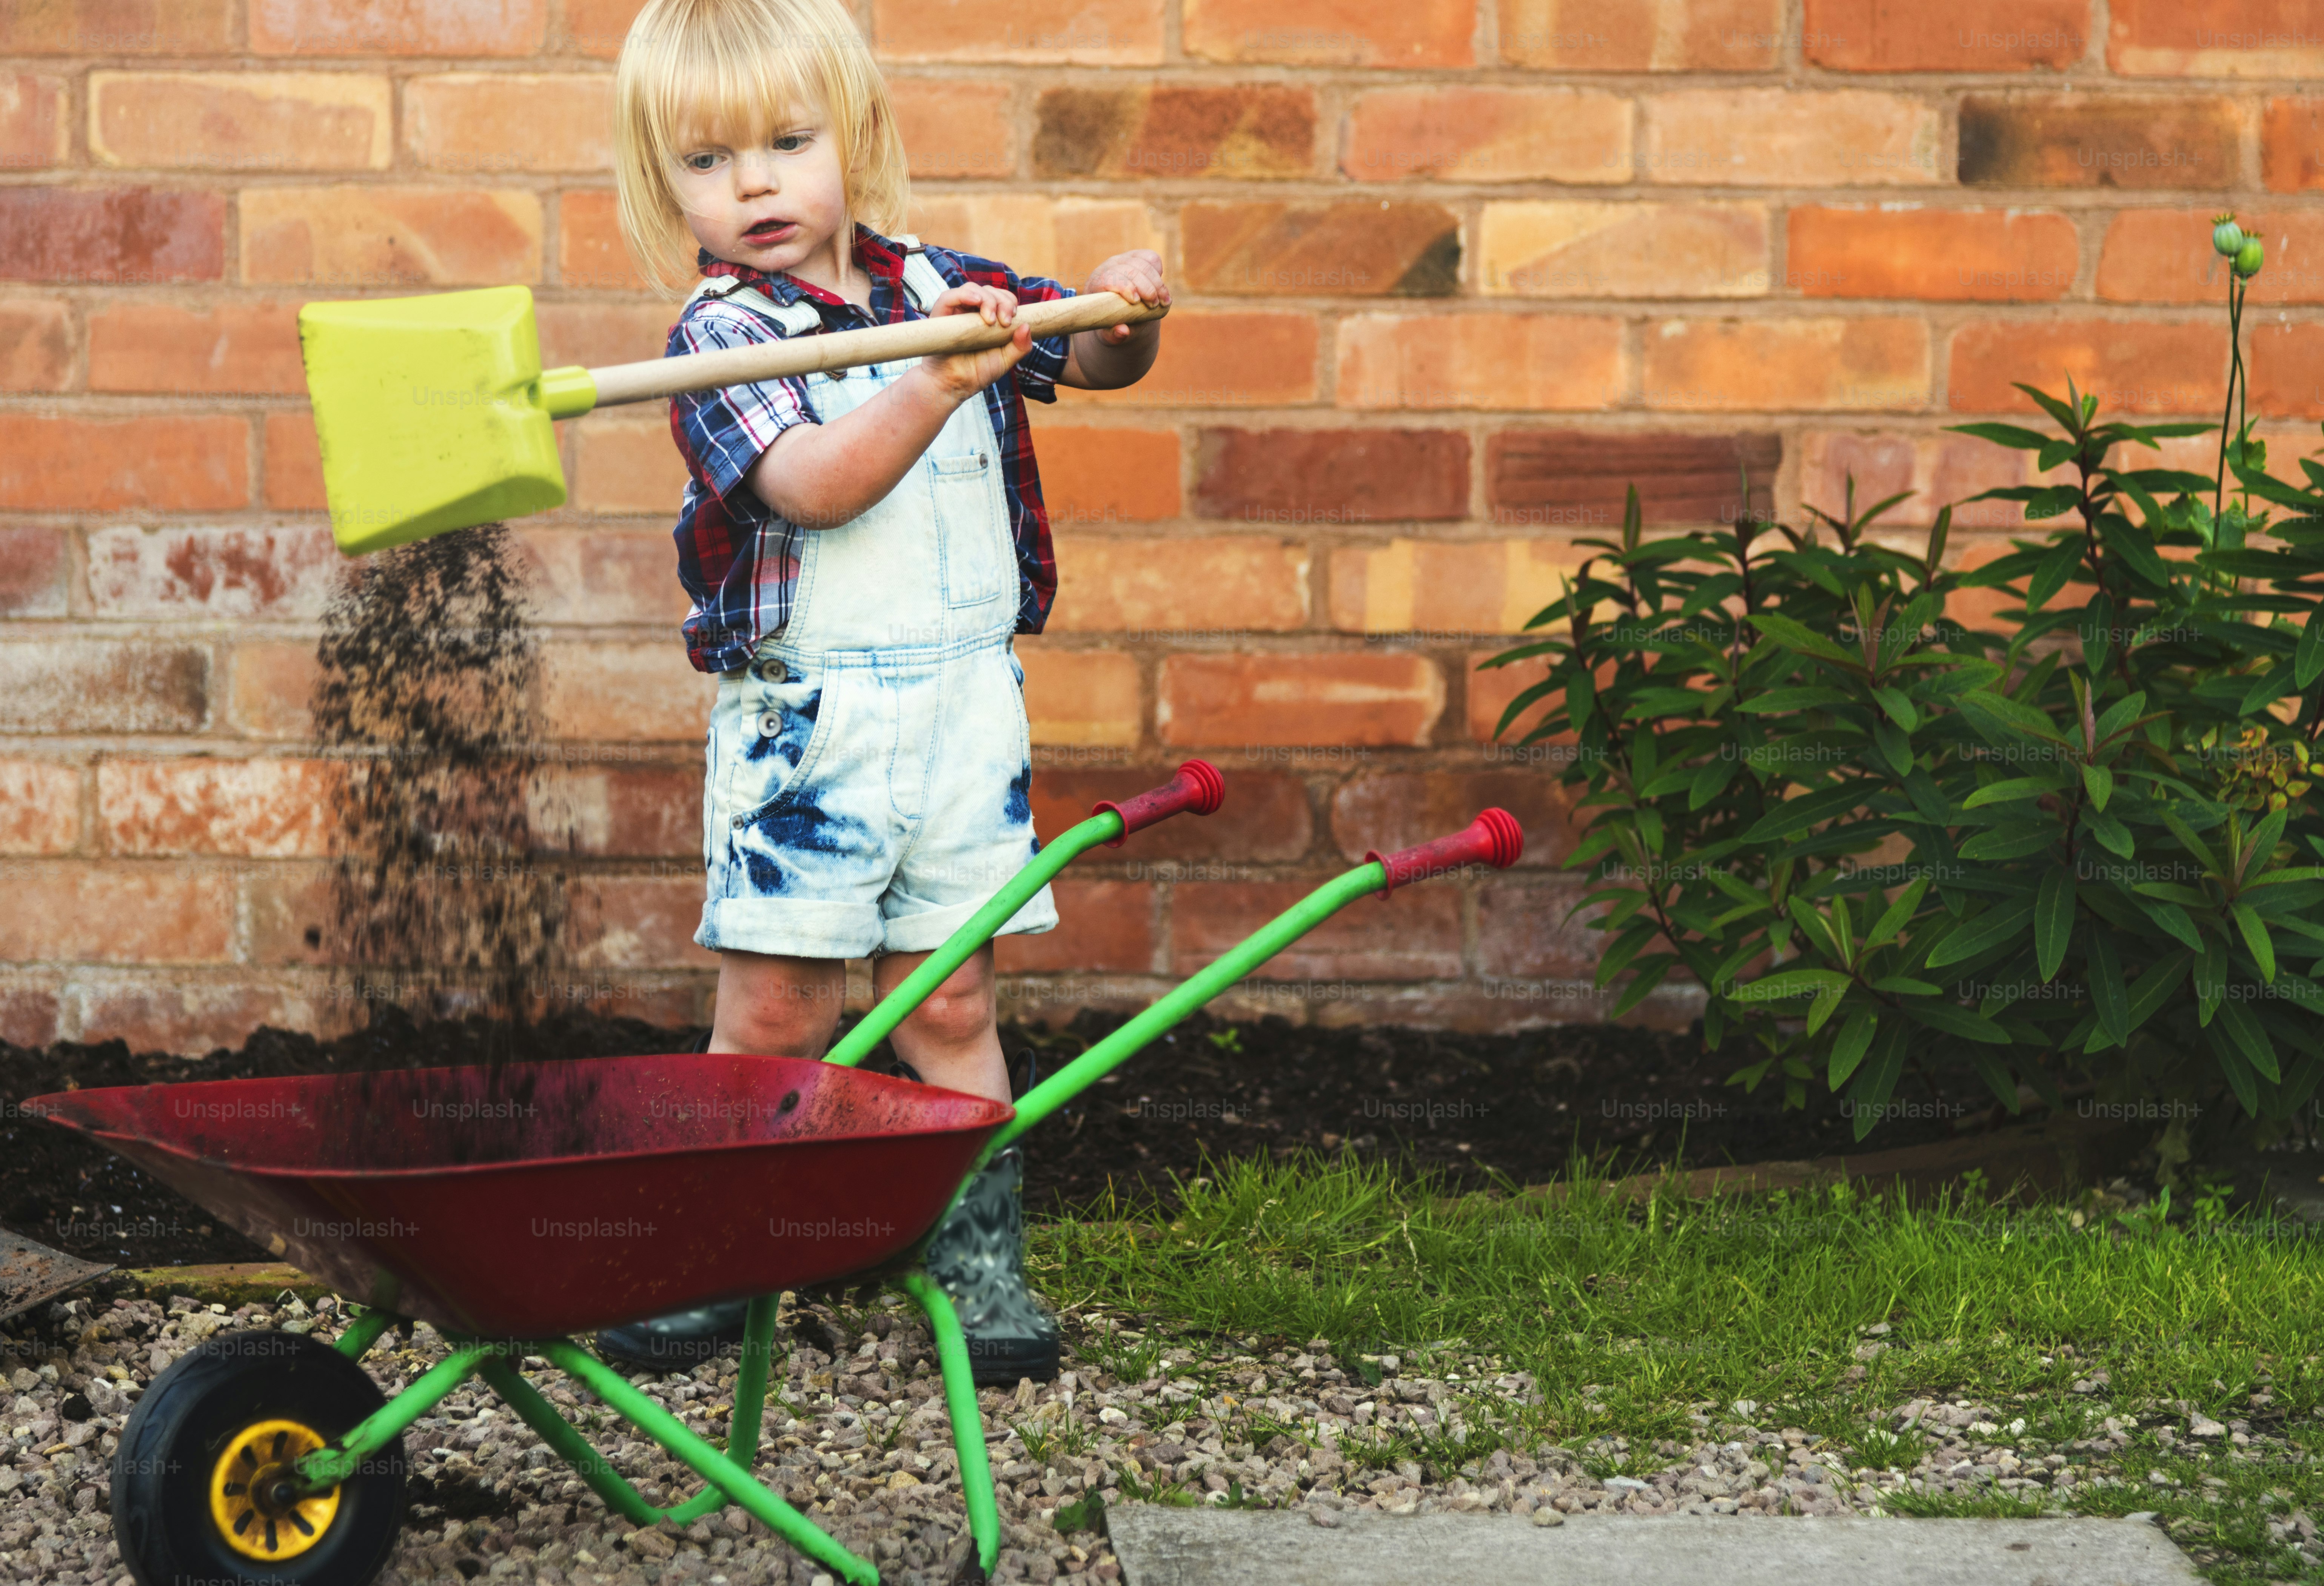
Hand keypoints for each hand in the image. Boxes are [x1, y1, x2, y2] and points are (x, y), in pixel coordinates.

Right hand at [921, 282, 1030, 398]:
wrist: (954, 386)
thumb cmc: (977, 372)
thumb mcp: (1006, 360)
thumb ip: (1020, 346)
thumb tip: (1027, 326)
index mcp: (987, 318)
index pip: (1000, 297)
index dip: (1009, 302)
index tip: (1013, 318)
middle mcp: (971, 311)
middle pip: (988, 291)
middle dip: (1002, 301)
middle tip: (1005, 321)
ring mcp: (955, 312)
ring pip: (971, 289)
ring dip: (986, 299)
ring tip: (991, 318)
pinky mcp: (940, 315)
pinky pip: (948, 297)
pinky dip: (963, 294)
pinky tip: (975, 300)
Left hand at [1081, 250, 1167, 344]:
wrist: (1121, 313)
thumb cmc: (1112, 324)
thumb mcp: (1110, 334)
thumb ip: (1114, 335)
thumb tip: (1123, 331)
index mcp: (1096, 284)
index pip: (1109, 277)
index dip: (1124, 286)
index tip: (1136, 301)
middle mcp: (1109, 267)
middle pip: (1129, 270)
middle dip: (1146, 287)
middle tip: (1155, 305)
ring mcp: (1124, 260)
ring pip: (1143, 264)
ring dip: (1157, 283)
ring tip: (1165, 302)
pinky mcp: (1137, 257)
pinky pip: (1151, 258)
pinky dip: (1159, 272)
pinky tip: (1160, 288)